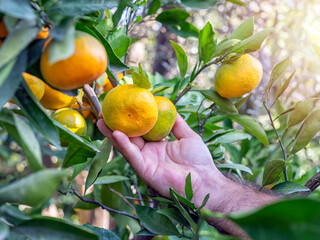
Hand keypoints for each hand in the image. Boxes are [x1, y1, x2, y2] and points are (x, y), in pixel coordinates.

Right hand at [97, 114, 227, 207]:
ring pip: (126, 146)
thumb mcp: (188, 136)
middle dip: (115, 125)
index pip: (140, 131)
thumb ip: (177, 124)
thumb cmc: (199, 161)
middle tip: (104, 112)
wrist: (204, 180)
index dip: (131, 120)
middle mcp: (149, 154)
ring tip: (101, 120)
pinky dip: (124, 145)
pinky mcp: (145, 170)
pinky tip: (116, 133)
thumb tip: (170, 108)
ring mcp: (145, 162)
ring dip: (112, 133)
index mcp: (158, 146)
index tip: (123, 107)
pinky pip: (132, 155)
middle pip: (128, 137)